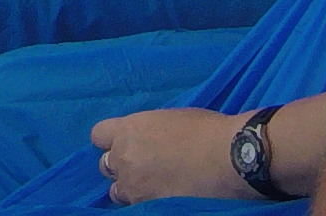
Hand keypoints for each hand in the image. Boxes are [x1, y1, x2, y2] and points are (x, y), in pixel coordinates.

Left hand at [88, 108, 245, 203]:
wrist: (227, 157)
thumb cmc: (206, 130)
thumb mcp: (170, 119)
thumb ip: (149, 131)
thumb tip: (150, 140)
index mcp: (129, 129)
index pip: (98, 135)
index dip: (110, 140)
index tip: (125, 143)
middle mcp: (124, 157)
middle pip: (105, 165)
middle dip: (120, 165)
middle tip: (142, 166)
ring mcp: (134, 186)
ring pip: (116, 191)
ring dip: (130, 188)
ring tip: (151, 186)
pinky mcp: (147, 206)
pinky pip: (135, 206)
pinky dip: (144, 202)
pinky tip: (161, 197)